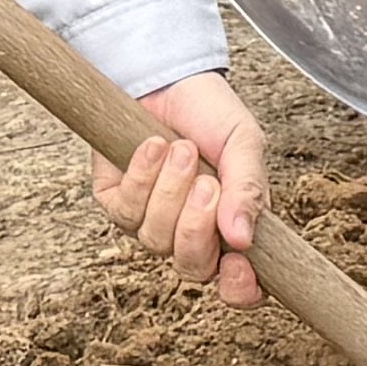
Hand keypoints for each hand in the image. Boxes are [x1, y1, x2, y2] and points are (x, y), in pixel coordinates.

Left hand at [97, 74, 264, 305]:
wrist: (169, 76)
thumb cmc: (211, 113)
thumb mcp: (244, 143)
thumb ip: (249, 190)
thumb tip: (244, 240)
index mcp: (232, 227)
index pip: (239, 284)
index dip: (240, 289)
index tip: (239, 267)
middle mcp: (191, 233)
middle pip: (193, 267)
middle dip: (197, 226)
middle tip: (207, 182)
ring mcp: (152, 223)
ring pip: (156, 240)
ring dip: (169, 191)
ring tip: (182, 150)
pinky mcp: (117, 204)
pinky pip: (125, 212)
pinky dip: (141, 177)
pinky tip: (152, 146)